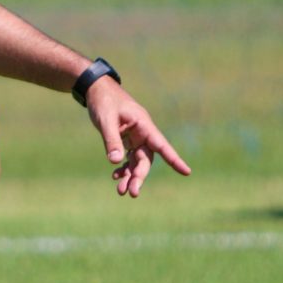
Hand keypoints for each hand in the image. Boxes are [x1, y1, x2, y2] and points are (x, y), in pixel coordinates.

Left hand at [84, 80, 191, 196]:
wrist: (97, 90)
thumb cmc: (104, 101)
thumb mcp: (106, 120)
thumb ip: (111, 140)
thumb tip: (116, 162)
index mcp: (144, 125)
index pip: (161, 145)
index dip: (173, 159)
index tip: (186, 171)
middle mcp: (143, 133)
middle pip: (146, 159)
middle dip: (140, 176)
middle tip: (132, 193)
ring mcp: (135, 137)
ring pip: (137, 162)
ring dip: (130, 176)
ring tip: (121, 191)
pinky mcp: (126, 140)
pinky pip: (128, 158)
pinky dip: (123, 168)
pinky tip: (116, 177)